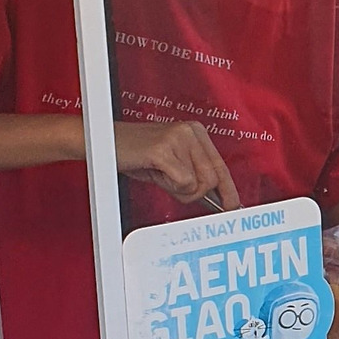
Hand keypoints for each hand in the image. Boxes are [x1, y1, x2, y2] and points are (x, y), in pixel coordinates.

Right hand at [114, 120, 240, 210]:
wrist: (104, 142)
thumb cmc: (136, 155)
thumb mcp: (171, 165)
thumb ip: (193, 175)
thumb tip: (215, 197)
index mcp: (196, 132)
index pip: (221, 166)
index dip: (228, 190)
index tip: (233, 207)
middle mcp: (191, 132)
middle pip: (212, 179)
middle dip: (194, 193)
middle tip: (172, 186)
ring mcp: (178, 138)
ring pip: (198, 184)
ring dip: (179, 189)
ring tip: (161, 175)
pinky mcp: (164, 150)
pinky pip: (183, 183)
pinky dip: (169, 186)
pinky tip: (156, 173)